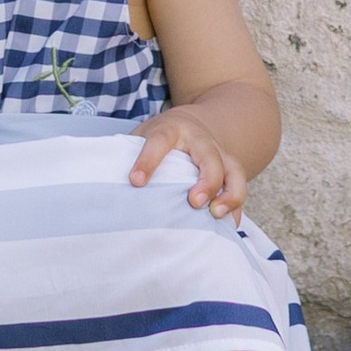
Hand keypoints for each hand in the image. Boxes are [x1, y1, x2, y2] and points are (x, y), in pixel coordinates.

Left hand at [130, 103, 249, 216]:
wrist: (193, 122)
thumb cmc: (161, 136)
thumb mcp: (143, 135)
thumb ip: (131, 155)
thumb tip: (110, 188)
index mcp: (172, 129)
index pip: (160, 141)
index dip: (148, 161)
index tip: (135, 181)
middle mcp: (200, 140)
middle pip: (209, 157)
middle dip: (206, 180)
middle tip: (194, 202)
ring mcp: (220, 155)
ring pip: (234, 171)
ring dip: (230, 194)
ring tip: (217, 215)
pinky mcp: (231, 171)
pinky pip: (240, 189)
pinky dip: (236, 208)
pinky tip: (228, 228)